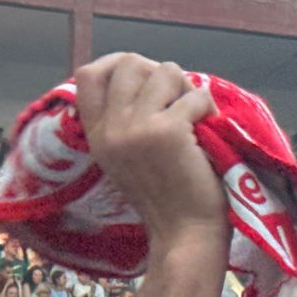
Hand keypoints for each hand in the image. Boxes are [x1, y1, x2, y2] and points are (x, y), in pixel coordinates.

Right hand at [73, 55, 225, 253]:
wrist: (185, 234)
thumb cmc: (165, 198)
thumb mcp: (127, 158)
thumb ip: (124, 121)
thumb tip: (148, 73)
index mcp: (97, 136)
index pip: (87, 75)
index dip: (116, 63)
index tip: (143, 76)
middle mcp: (111, 130)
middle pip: (128, 63)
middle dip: (160, 73)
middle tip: (178, 100)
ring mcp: (137, 129)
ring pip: (165, 71)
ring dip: (187, 88)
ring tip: (195, 116)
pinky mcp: (168, 132)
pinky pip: (195, 94)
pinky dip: (208, 107)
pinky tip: (210, 129)